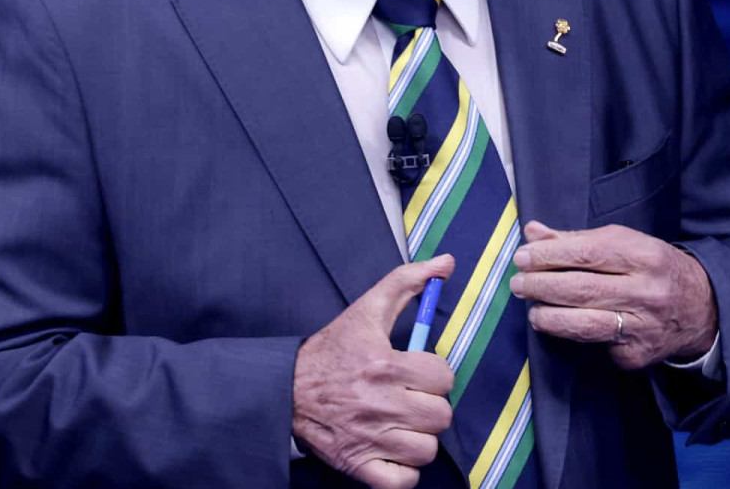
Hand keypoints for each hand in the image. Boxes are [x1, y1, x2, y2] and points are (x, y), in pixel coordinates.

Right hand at [292, 256, 456, 488]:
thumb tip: (446, 262)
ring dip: (420, 439)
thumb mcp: (367, 309)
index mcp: (384, 365)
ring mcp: (367, 439)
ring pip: (425, 449)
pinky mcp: (356, 465)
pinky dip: (403, 472)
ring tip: (404, 424)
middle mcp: (378, 404)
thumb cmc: (332, 350)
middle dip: (430, 406)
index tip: (419, 373)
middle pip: (440, 415)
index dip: (435, 375)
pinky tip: (394, 451)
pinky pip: (401, 481)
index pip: (443, 377)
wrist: (282, 389)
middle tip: (412, 399)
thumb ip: (408, 281)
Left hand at [509, 222, 718, 370]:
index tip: (523, 257)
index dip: (549, 255)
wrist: (702, 308)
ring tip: (532, 310)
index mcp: (646, 255)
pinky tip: (562, 326)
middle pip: (581, 289)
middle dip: (541, 285)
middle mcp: (648, 291)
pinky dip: (573, 335)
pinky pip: (596, 346)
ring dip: (548, 317)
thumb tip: (533, 232)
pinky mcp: (636, 355)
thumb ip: (578, 240)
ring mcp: (643, 326)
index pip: (587, 253)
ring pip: (584, 324)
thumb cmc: (655, 269)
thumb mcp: (627, 244)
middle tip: (518, 284)